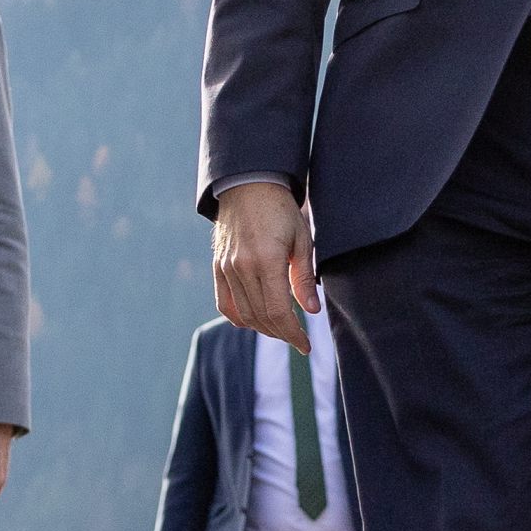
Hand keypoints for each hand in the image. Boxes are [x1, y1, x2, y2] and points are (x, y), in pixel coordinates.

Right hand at [213, 182, 315, 351]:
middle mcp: (242, 267)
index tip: (305, 345)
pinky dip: (239, 318)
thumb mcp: (302, 240)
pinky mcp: (218, 267)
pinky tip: (255, 321)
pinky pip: (225, 303)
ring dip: (264, 328)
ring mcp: (226, 268)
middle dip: (282, 334)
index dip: (293, 333)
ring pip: (244, 314)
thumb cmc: (281, 210)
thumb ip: (304, 277)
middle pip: (261, 317)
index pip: (278, 311)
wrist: (249, 186)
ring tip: (282, 330)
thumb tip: (312, 311)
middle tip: (298, 339)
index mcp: (266, 259)